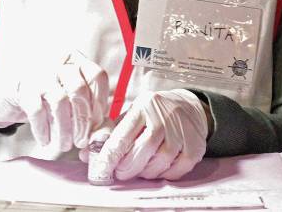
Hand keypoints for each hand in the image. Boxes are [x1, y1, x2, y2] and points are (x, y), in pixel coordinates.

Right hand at [0, 50, 108, 151]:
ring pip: (60, 101)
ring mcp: (38, 72)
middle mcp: (58, 61)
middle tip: (81, 142)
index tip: (96, 124)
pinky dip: (43, 130)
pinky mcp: (21, 87)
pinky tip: (45, 140)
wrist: (5, 93)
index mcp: (74, 59)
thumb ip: (89, 112)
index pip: (97, 76)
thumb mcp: (68, 99)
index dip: (100, 102)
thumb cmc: (44, 98)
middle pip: (79, 89)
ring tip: (63, 145)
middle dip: (83, 121)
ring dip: (64, 129)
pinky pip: (37, 110)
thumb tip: (104, 134)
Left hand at [86, 89, 208, 180]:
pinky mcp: (195, 147)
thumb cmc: (155, 113)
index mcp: (144, 106)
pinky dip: (164, 175)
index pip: (122, 136)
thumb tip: (86, 154)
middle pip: (141, 152)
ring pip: (158, 163)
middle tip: (121, 172)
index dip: (109, 157)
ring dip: (145, 172)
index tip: (101, 169)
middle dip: (127, 168)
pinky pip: (175, 171)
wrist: (189, 106)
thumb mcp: (133, 114)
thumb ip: (111, 133)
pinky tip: (159, 167)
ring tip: (142, 167)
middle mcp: (164, 117)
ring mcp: (182, 132)